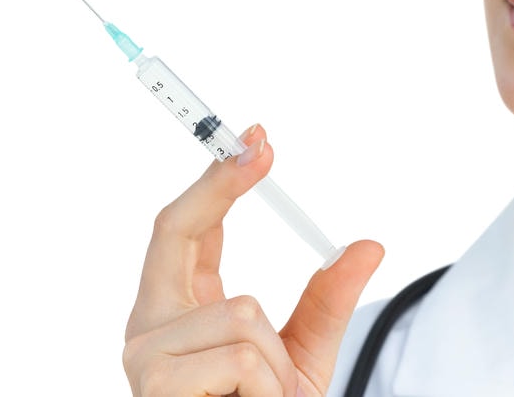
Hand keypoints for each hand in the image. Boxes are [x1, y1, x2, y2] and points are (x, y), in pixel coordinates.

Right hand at [123, 124, 383, 395]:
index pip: (184, 229)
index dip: (217, 180)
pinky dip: (270, 386)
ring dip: (276, 360)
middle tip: (261, 142)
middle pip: (175, 230)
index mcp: (177, 311)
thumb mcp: (303, 358)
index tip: (256, 140)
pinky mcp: (156, 387)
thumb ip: (329, 302)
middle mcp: (148, 327)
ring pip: (244, 311)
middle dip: (219, 183)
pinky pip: (244, 354)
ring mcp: (146, 358)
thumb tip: (368, 246)